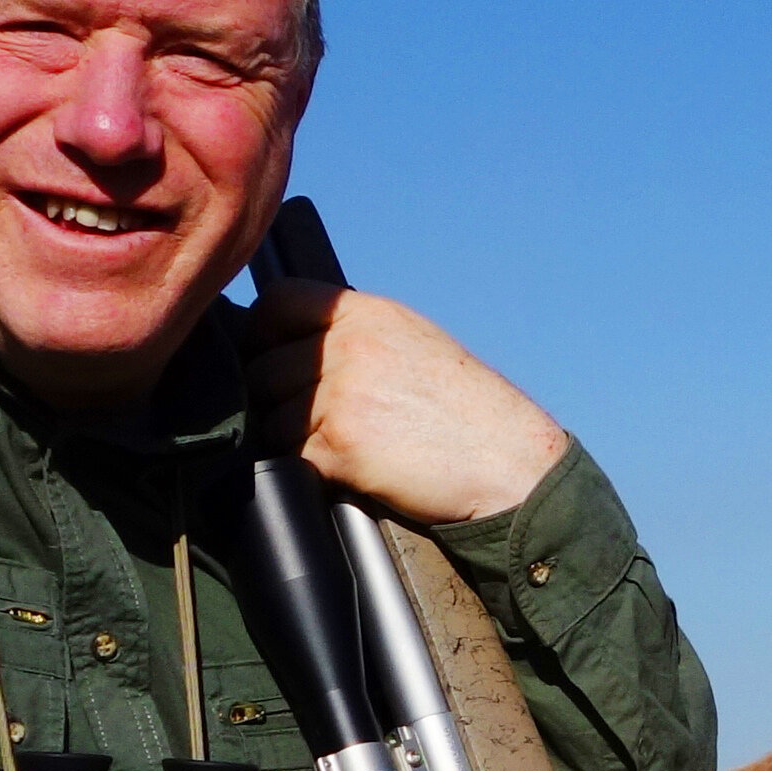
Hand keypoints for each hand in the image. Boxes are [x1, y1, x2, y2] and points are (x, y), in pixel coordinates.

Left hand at [241, 282, 569, 525]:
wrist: (509, 461)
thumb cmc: (469, 413)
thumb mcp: (415, 344)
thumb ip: (357, 335)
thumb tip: (298, 345)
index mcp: (368, 315)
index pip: (279, 301)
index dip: (262, 331)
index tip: (268, 355)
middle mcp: (350, 347)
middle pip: (263, 367)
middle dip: (274, 396)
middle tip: (309, 418)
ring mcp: (341, 395)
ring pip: (270, 416)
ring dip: (290, 438)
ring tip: (339, 446)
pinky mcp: (339, 445)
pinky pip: (289, 456)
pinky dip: (308, 469)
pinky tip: (347, 470)